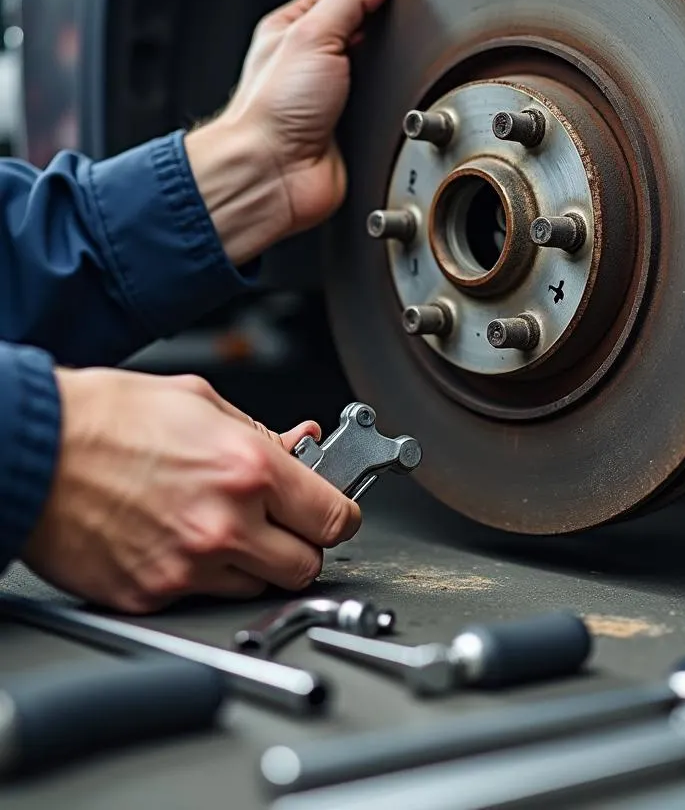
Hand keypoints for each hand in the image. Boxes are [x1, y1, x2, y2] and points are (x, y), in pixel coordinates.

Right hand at [19, 368, 360, 613]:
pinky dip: (201, 575)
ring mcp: (188, 568)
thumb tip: (302, 445)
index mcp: (250, 471)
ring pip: (258, 586)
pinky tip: (177, 539)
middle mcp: (226, 526)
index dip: (340, 516)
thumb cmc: (106, 419)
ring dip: (253, 562)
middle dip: (301, 544)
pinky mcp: (151, 594)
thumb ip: (263, 433)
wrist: (28, 450)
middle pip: (306, 566)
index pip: (336, 519)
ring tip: (218, 524)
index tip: (334, 513)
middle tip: (281, 523)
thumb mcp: (201, 402)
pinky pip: (202, 596)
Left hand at [184, 0, 408, 264]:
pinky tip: (401, 94)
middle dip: (388, 23)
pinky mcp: (355, 126)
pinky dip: (396, 98)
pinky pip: (384, 103)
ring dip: (394, 64)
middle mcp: (314, 60)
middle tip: (410, 20)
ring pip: (378, 66)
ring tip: (407, 57)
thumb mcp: (312, 34)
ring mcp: (335, 94)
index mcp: (294, 27)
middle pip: (364, 27)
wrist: (274, 174)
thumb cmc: (273, 111)